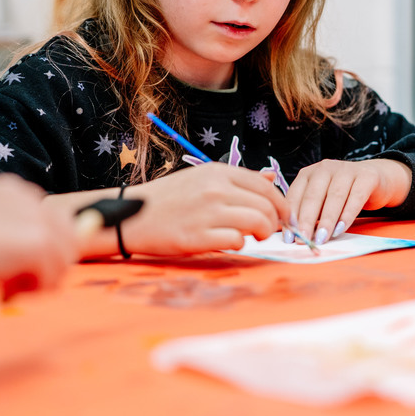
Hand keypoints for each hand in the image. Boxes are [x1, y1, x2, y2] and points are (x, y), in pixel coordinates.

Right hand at [0, 173, 77, 290]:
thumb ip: (6, 239)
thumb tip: (33, 266)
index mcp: (11, 191)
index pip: (49, 220)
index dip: (38, 250)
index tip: (13, 268)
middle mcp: (27, 198)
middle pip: (65, 235)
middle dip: (48, 264)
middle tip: (18, 285)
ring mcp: (34, 217)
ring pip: (63, 256)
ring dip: (43, 280)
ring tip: (10, 290)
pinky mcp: (37, 241)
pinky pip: (54, 272)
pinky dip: (37, 288)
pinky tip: (9, 291)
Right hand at [122, 163, 289, 254]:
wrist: (132, 216)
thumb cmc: (169, 198)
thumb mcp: (202, 178)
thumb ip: (236, 179)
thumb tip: (270, 176)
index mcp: (217, 172)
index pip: (265, 185)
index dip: (280, 203)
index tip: (282, 216)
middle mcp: (215, 189)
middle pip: (266, 206)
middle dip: (274, 222)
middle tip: (267, 231)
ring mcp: (207, 213)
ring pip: (257, 222)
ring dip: (262, 233)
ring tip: (253, 237)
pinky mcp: (198, 237)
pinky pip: (237, 240)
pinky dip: (240, 243)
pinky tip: (231, 242)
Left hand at [286, 159, 411, 244]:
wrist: (375, 179)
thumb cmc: (343, 194)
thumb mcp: (322, 200)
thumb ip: (309, 213)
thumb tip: (294, 235)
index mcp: (309, 173)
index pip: (295, 195)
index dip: (291, 216)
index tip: (288, 237)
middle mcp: (325, 168)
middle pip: (313, 196)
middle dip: (306, 220)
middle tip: (303, 239)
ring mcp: (346, 170)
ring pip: (334, 197)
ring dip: (326, 220)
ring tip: (321, 238)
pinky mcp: (366, 177)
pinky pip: (355, 197)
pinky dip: (347, 215)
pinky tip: (340, 229)